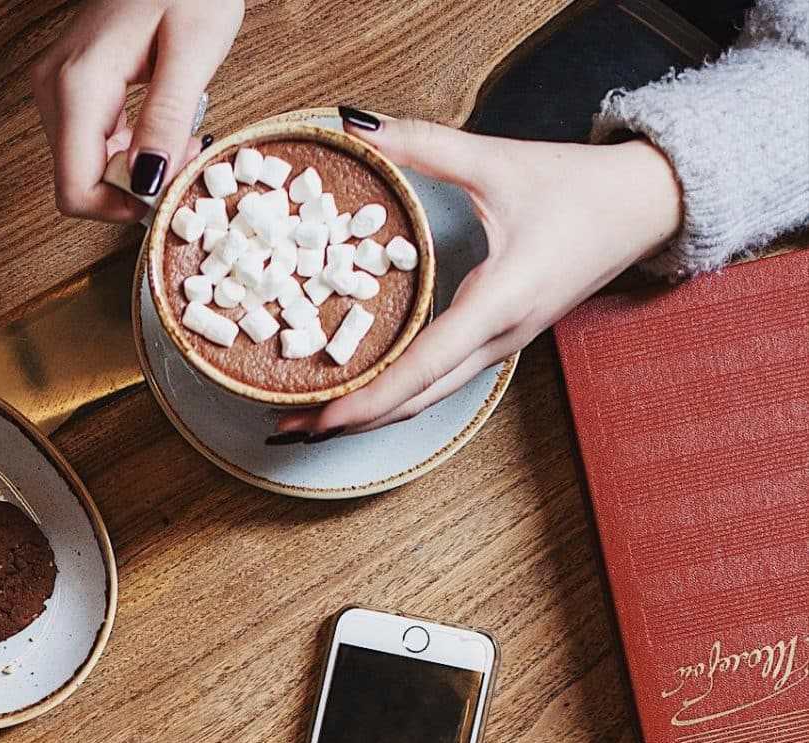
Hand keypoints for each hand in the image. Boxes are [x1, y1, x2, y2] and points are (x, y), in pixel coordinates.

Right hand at [33, 0, 240, 220]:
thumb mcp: (194, 50)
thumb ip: (167, 119)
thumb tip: (146, 184)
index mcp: (78, 85)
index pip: (74, 190)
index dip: (121, 205)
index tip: (166, 184)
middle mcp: (54, 89)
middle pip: (78, 180)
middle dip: (132, 185)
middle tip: (182, 150)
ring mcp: (56, 87)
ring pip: (83, 167)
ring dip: (131, 168)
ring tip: (175, 133)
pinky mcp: (67, 86)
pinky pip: (88, 143)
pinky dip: (125, 149)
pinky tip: (156, 124)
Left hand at [272, 117, 681, 439]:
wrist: (644, 207)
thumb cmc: (580, 187)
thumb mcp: (498, 160)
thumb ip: (425, 145)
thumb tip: (356, 129)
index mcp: (501, 300)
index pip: (423, 367)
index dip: (368, 398)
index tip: (319, 418)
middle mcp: (499, 340)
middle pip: (413, 402)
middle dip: (349, 421)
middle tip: (286, 425)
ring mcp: (500, 349)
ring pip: (424, 400)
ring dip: (368, 414)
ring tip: (309, 418)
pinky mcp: (498, 345)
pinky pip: (437, 382)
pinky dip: (393, 394)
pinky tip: (358, 389)